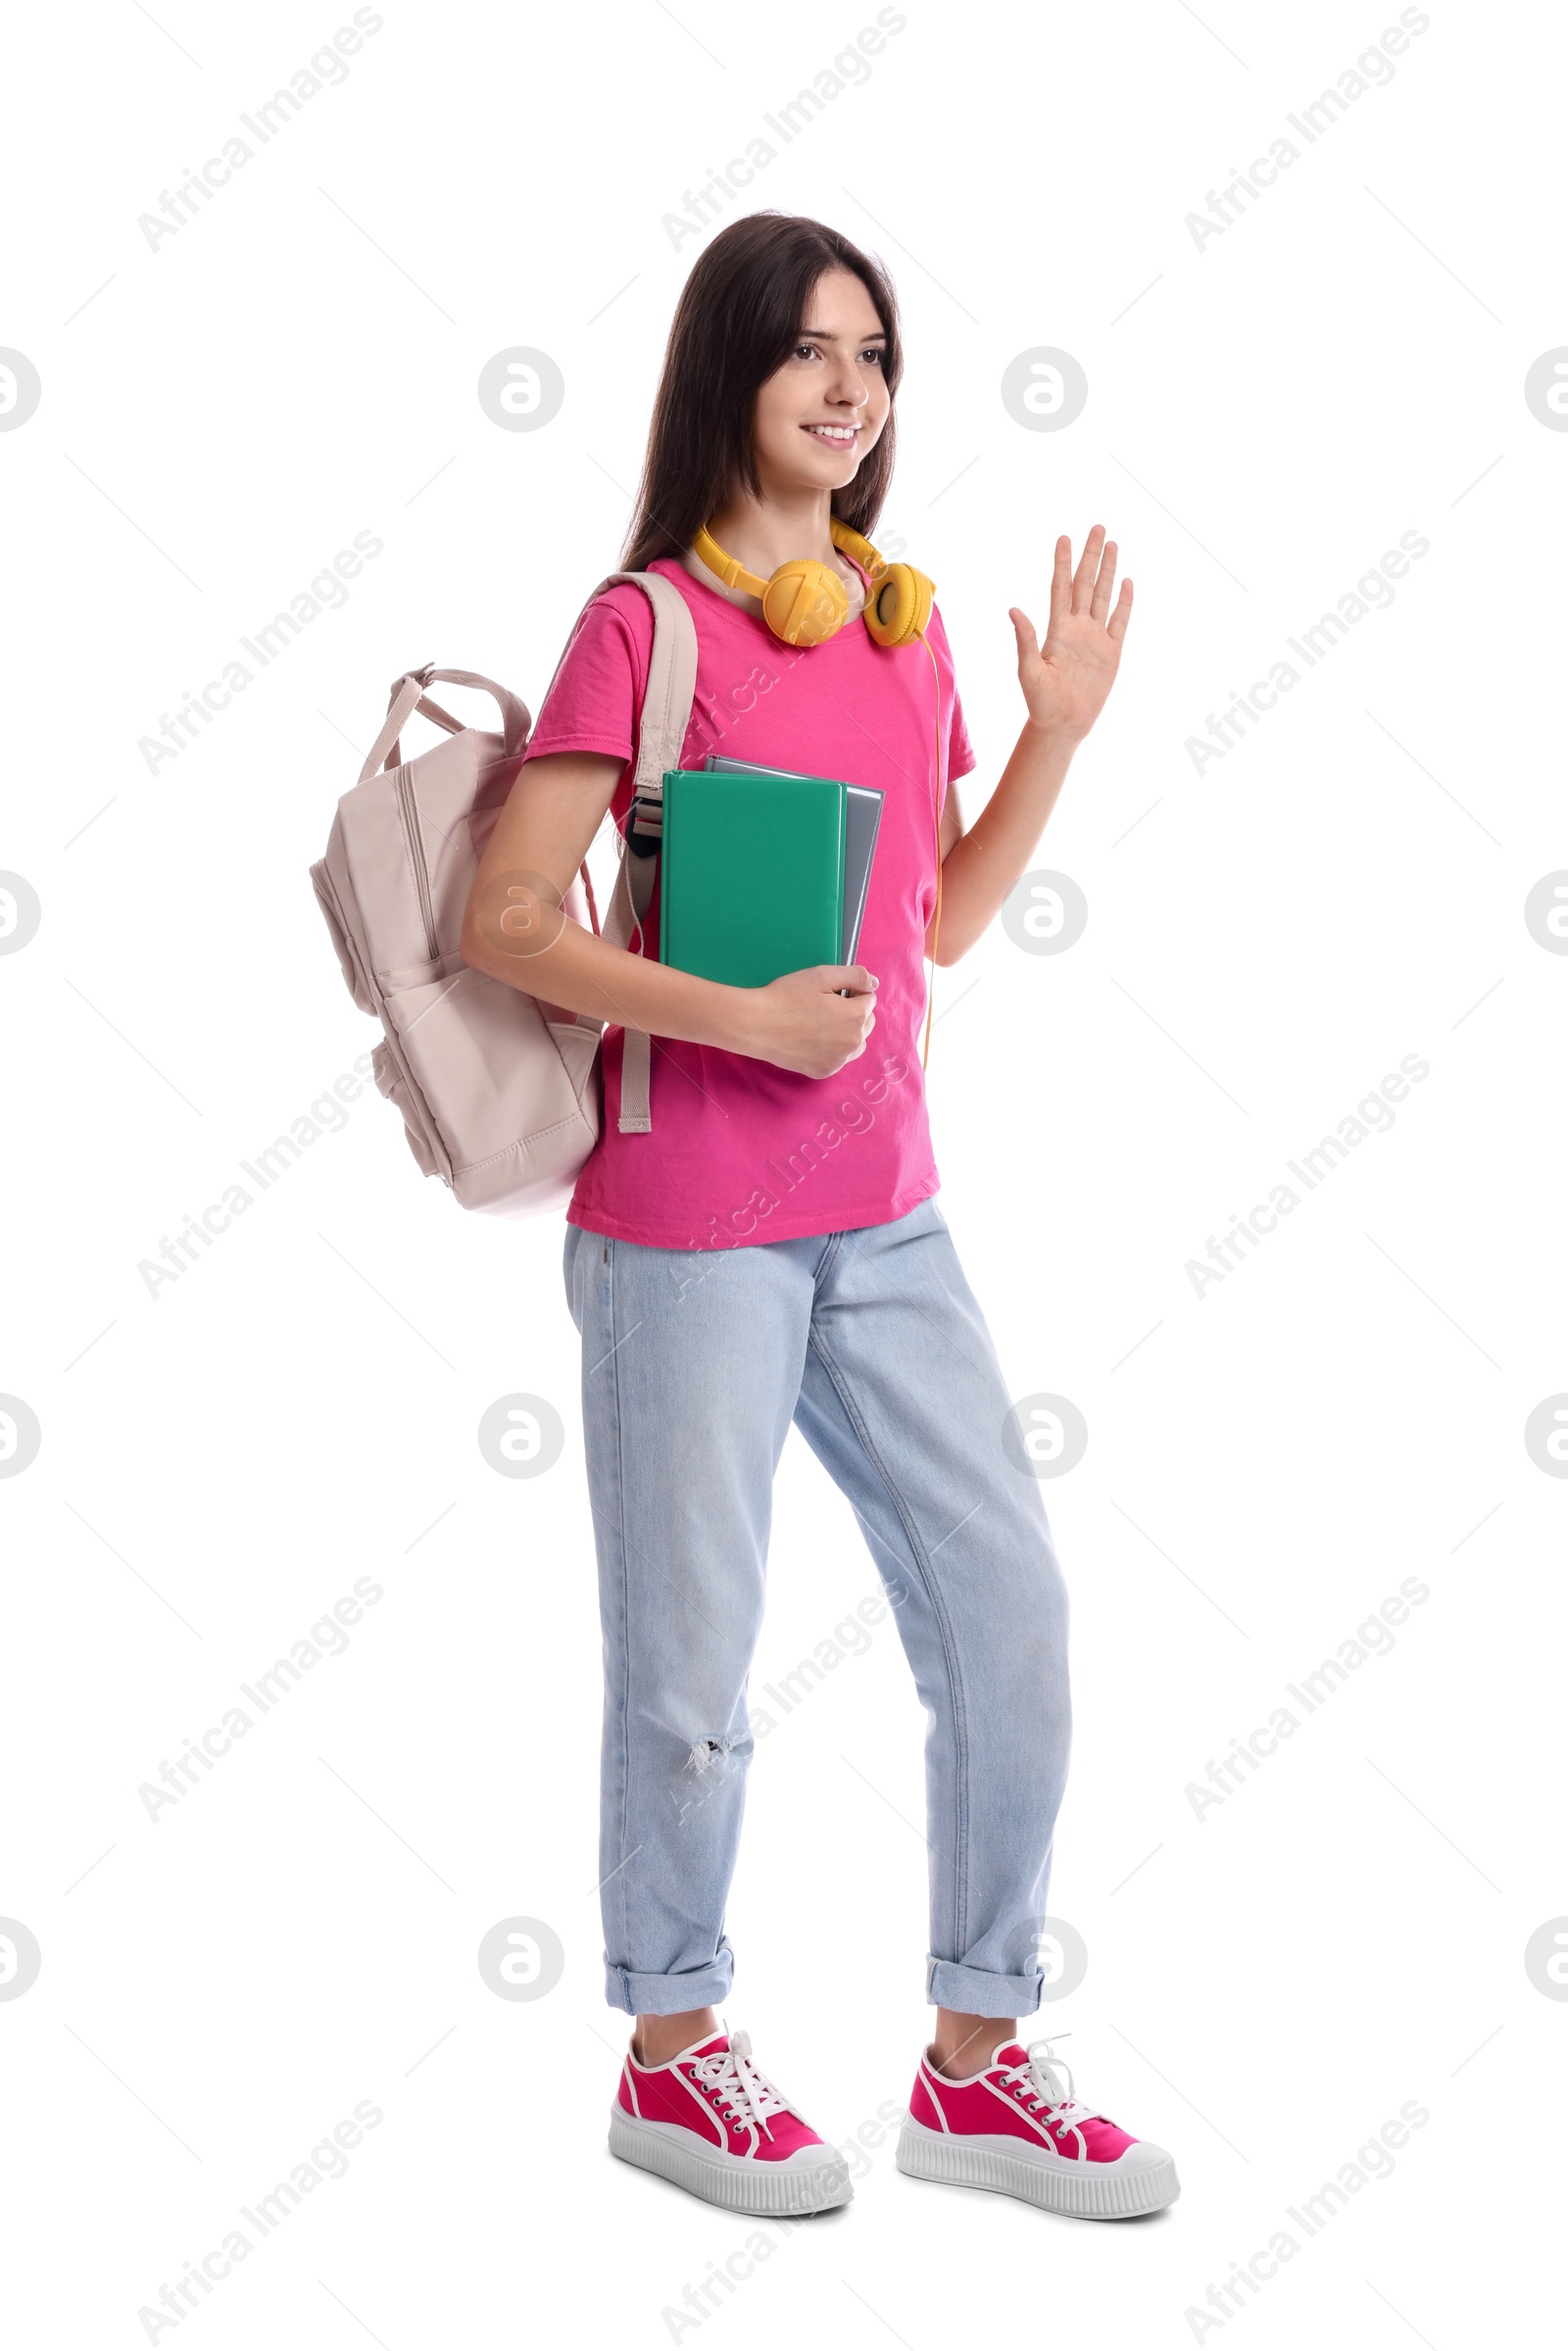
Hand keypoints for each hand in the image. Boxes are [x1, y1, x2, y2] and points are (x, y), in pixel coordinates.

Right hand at [736, 964, 877, 1077]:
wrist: (756, 1025)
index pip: (869, 999)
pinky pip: (838, 1059)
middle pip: (866, 1023)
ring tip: (822, 1024)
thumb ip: (855, 976)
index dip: (852, 992)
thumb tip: (874, 984)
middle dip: (854, 1012)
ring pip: (856, 1044)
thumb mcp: (821, 975)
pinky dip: (833, 1050)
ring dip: (847, 1033)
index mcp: (855, 1017)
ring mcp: (839, 1061)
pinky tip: (813, 1040)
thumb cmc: (787, 996)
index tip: (832, 992)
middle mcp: (853, 1043)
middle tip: (825, 1006)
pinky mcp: (823, 1072)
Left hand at [1009, 525, 1131, 743]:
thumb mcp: (1029, 671)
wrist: (1063, 724)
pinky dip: (1124, 601)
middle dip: (1091, 556)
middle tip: (1097, 527)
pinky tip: (1127, 581)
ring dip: (1108, 571)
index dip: (1062, 563)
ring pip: (1103, 596)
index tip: (1064, 537)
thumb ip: (1025, 639)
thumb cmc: (1041, 702)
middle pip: (1085, 583)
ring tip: (1113, 544)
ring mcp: (1095, 638)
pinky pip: (1120, 621)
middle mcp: (1076, 628)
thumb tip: (1013, 609)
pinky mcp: (1111, 652)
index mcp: (1056, 630)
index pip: (1060, 588)